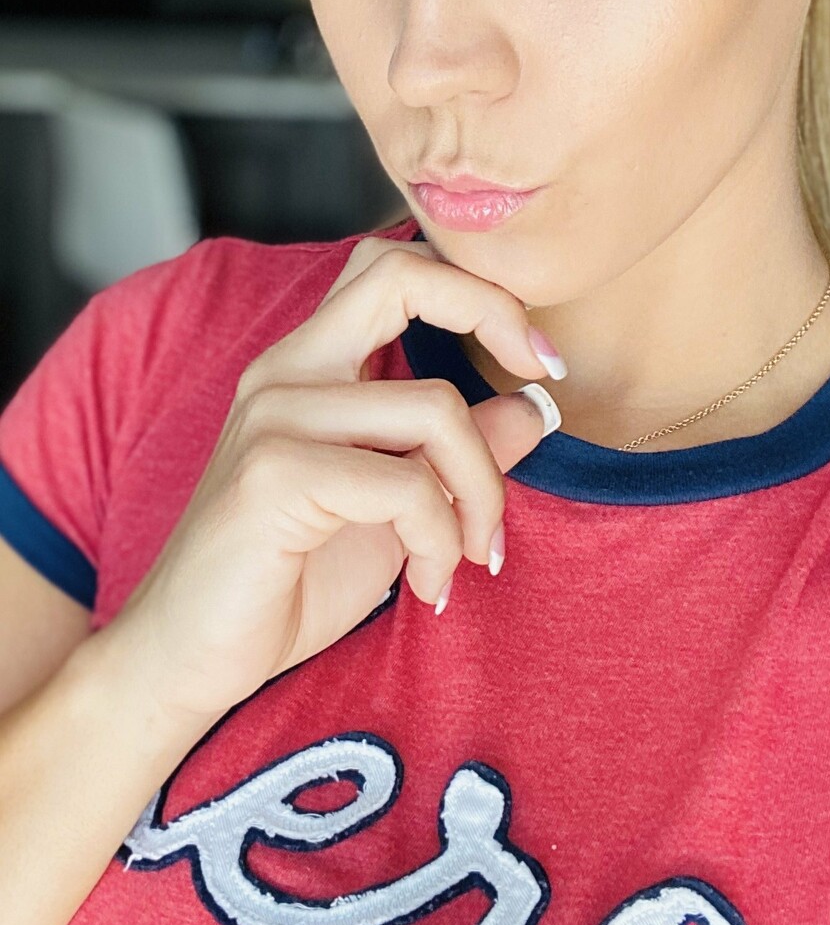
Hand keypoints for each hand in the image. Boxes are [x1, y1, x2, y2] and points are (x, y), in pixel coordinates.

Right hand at [108, 233, 560, 729]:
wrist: (190, 658)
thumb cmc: (288, 580)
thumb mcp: (396, 508)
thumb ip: (456, 451)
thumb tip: (535, 406)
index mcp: (309, 362)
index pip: (394, 266)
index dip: (479, 291)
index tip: (539, 358)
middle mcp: (286, 370)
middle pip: (403, 277)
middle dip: (496, 316)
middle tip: (545, 385)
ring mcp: (275, 418)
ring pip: (435, 410)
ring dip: (480, 494)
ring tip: (469, 556)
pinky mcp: (274, 475)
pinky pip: (408, 487)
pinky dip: (441, 541)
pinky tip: (428, 584)